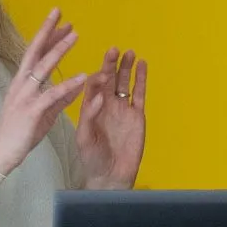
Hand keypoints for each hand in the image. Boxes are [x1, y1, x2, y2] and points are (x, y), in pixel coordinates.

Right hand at [0, 9, 88, 175]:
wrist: (1, 155)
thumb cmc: (20, 134)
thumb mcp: (44, 113)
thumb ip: (60, 99)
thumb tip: (77, 85)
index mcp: (22, 84)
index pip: (35, 54)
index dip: (48, 37)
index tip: (62, 22)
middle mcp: (21, 85)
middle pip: (35, 52)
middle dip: (48, 31)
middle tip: (60, 12)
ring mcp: (25, 97)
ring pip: (43, 68)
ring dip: (59, 50)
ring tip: (76, 35)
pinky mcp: (32, 112)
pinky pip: (52, 95)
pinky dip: (67, 85)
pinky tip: (82, 76)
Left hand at [75, 47, 147, 189]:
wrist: (111, 176)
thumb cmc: (92, 159)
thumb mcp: (85, 138)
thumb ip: (89, 116)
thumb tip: (98, 97)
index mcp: (90, 108)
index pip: (93, 86)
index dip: (97, 77)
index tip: (101, 71)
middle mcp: (106, 105)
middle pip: (109, 79)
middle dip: (111, 64)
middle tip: (113, 50)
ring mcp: (122, 109)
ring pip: (124, 82)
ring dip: (125, 67)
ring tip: (129, 52)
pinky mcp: (137, 115)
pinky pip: (139, 93)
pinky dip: (141, 79)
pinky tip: (142, 65)